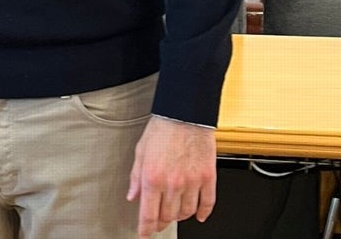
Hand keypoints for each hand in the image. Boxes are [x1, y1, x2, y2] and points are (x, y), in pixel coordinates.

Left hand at [126, 116, 216, 237]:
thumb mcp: (140, 152)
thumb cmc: (162, 129)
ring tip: (174, 213)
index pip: (149, 214)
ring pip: (186, 212)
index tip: (144, 234)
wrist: (184, 114)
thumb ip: (136, 177)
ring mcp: (192, 182)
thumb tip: (133, 196)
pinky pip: (207, 203)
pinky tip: (198, 216)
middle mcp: (173, 183)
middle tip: (157, 223)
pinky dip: (203, 213)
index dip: (145, 229)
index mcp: (153, 177)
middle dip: (160, 222)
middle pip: (167, 216)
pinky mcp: (208, 177)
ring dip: (179, 216)